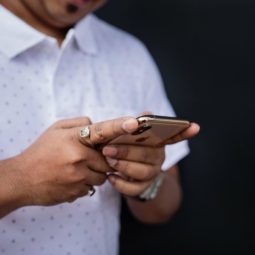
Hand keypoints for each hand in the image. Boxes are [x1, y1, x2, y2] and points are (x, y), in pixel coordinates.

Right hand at [11, 116, 138, 205]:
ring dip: (94, 173)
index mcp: (74, 138)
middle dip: (101, 160)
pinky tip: (70, 179)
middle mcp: (78, 157)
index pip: (101, 130)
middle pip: (107, 160)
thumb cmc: (41, 152)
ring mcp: (78, 176)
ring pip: (102, 176)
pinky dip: (85, 184)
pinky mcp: (77, 192)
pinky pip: (92, 188)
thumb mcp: (55, 130)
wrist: (22, 179)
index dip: (119, 126)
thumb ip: (79, 124)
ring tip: (75, 169)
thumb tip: (97, 125)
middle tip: (84, 158)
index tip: (134, 123)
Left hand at [101, 121, 199, 196]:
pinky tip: (111, 177)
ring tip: (108, 161)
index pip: (173, 136)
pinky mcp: (143, 188)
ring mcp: (152, 173)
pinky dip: (120, 184)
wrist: (119, 171)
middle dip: (127, 151)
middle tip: (108, 149)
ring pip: (143, 172)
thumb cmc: (122, 147)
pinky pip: (134, 188)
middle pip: (148, 154)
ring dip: (123, 166)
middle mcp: (158, 157)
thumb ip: (135, 125)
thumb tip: (145, 113)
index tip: (195, 127)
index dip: (183, 132)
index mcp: (155, 141)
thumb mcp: (125, 135)